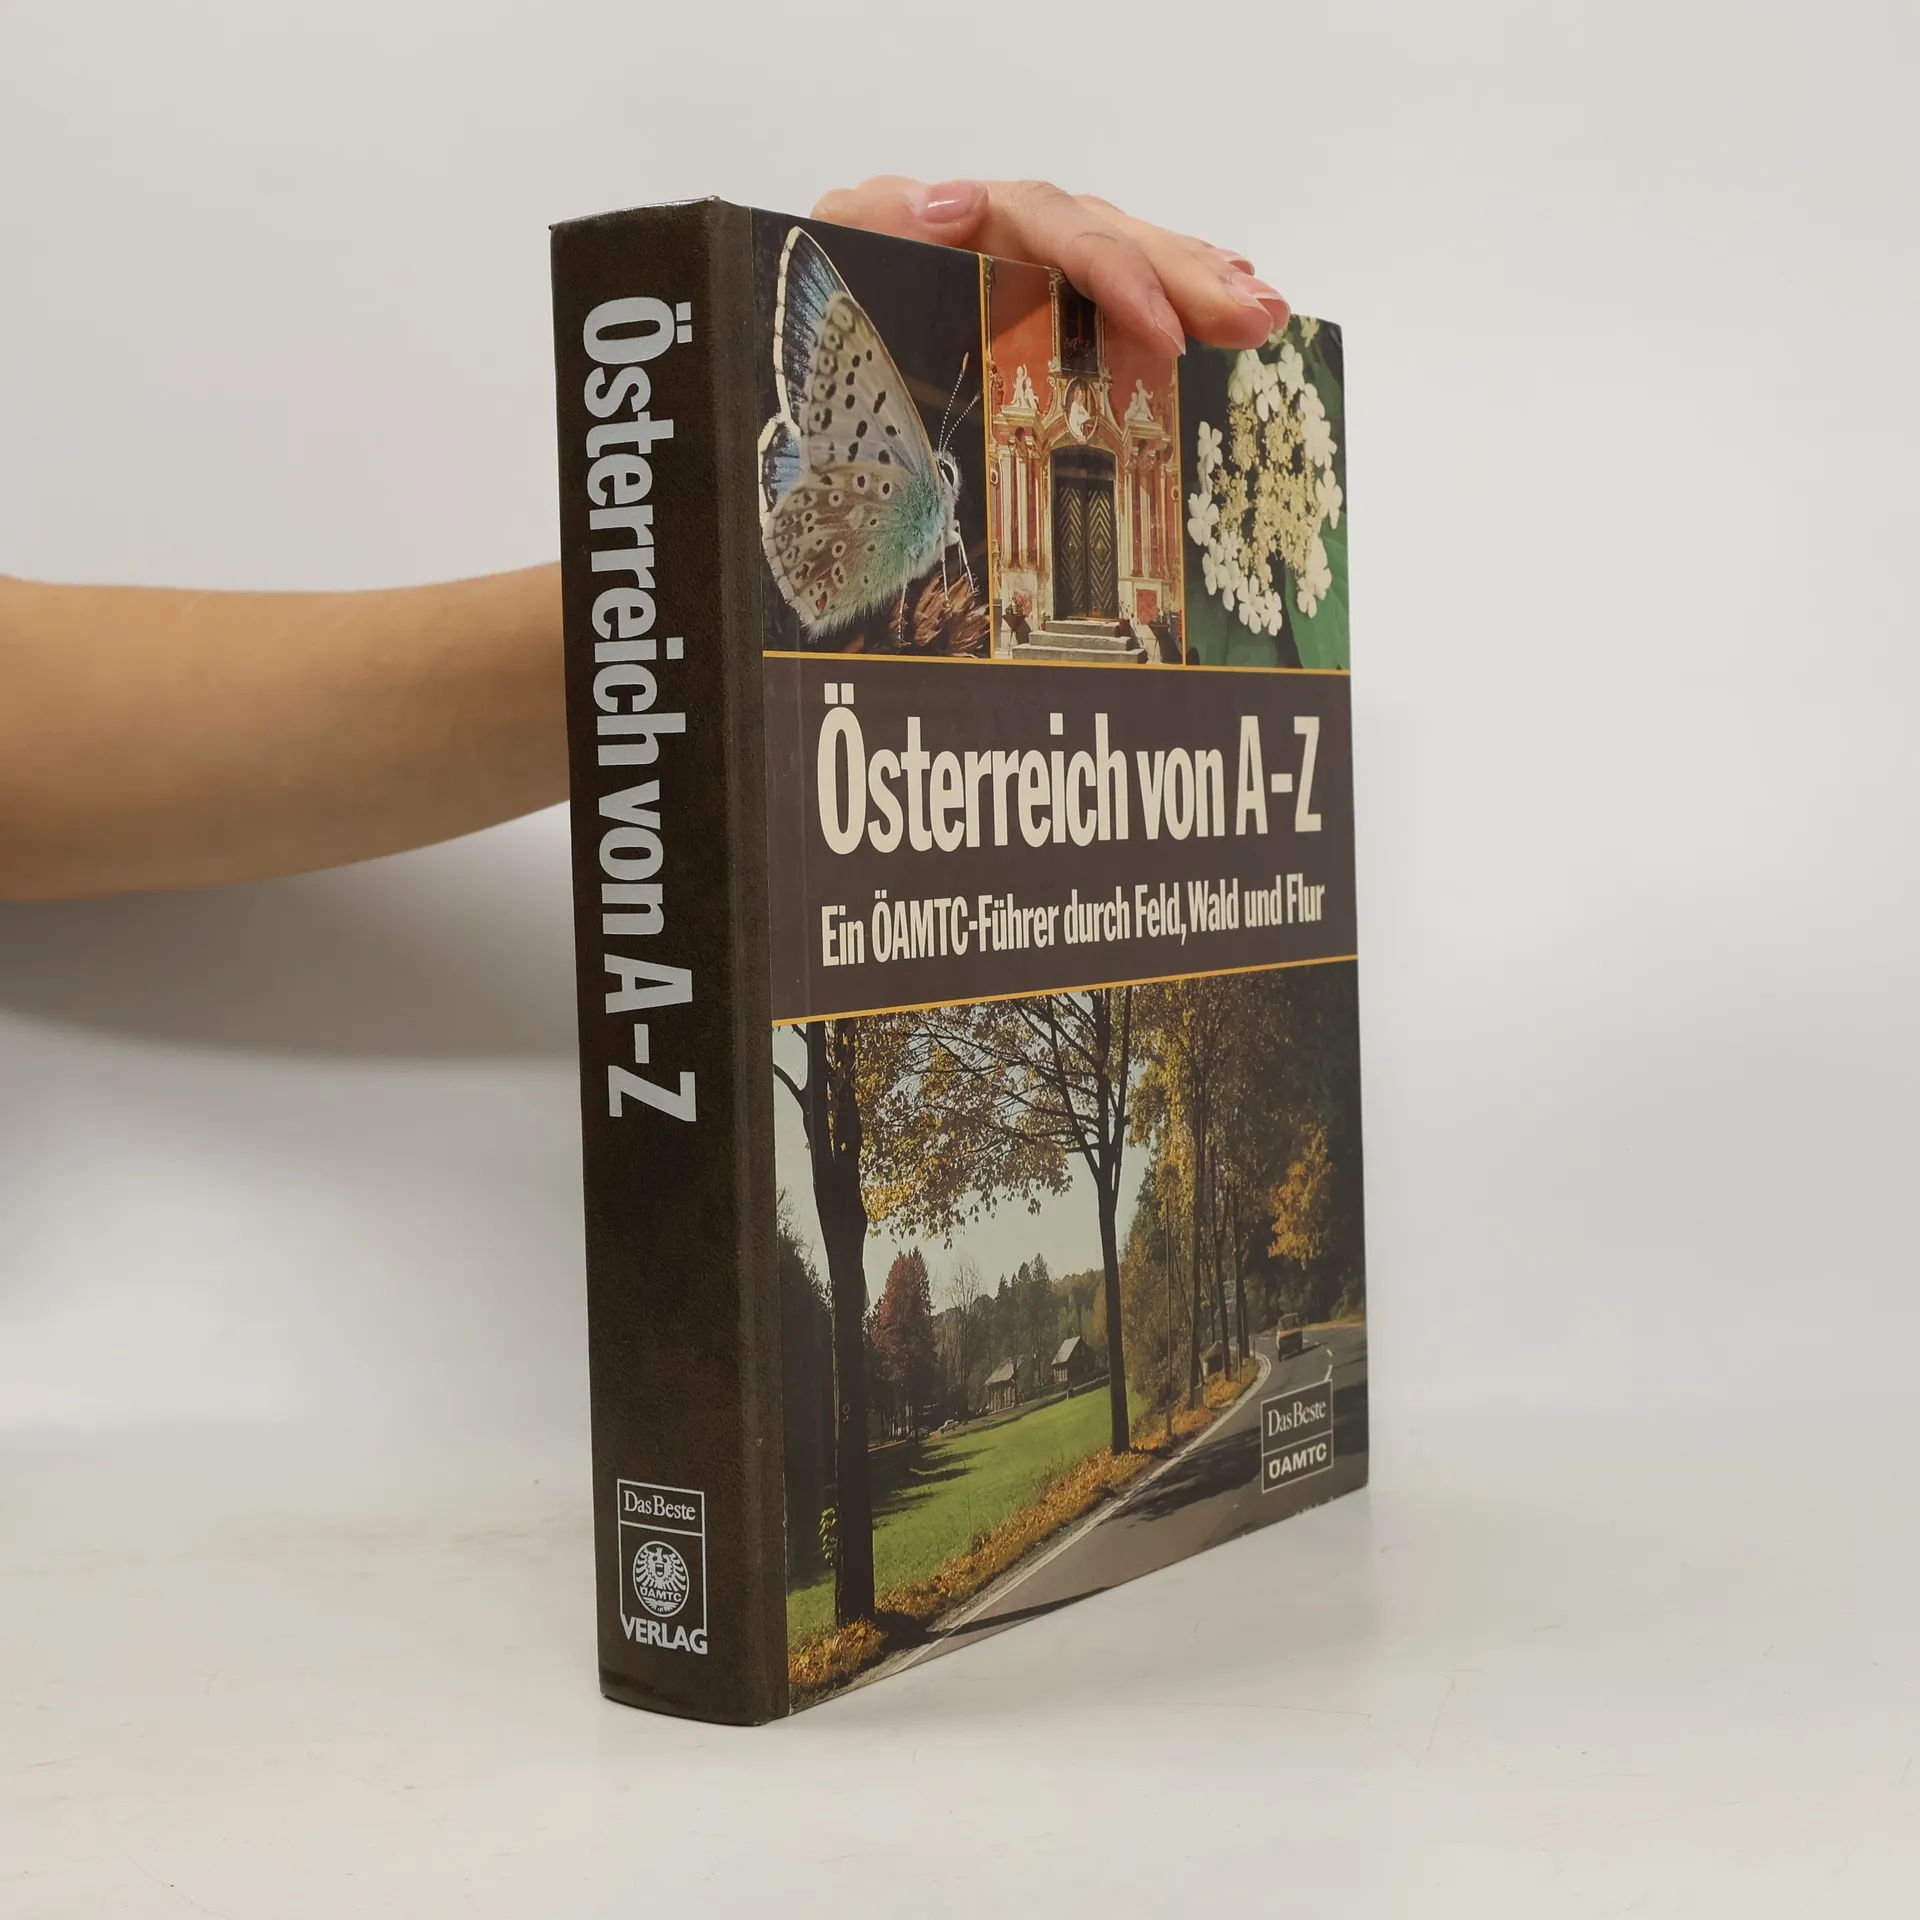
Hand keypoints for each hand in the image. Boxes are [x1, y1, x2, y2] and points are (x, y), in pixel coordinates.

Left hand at [811, 176, 1288, 359]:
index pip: (1054, 227)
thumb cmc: (805, 306)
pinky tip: (1221, 306)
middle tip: (1254, 317)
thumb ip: (870, 224)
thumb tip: (956, 202)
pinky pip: (1107, 293)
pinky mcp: (1025, 313)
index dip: (1115, 275)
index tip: (1163, 332)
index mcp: (953, 224)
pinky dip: (1167, 296)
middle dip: (1185, 277)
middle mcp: (998, 236)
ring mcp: (1017, 271)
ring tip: (1265, 311)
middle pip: (1106, 239)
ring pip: (1120, 259)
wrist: (788, 359)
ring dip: (1197, 282)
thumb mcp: (821, 262)